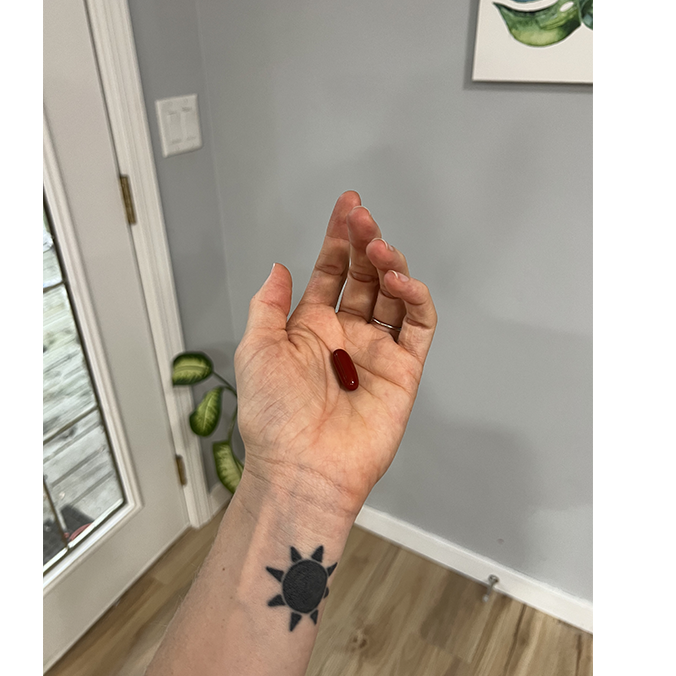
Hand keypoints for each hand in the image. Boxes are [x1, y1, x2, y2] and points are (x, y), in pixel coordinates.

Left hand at [234, 191, 437, 517]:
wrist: (301, 466)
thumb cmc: (273, 417)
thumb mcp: (257, 349)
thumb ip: (269, 305)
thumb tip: (278, 267)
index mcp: (311, 327)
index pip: (332, 272)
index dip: (338, 240)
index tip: (347, 208)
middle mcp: (347, 335)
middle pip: (365, 277)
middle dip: (366, 243)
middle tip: (364, 219)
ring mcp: (377, 352)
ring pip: (394, 296)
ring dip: (390, 266)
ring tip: (379, 249)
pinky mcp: (404, 372)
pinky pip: (418, 327)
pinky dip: (415, 299)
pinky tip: (399, 282)